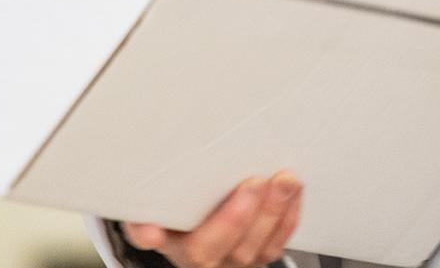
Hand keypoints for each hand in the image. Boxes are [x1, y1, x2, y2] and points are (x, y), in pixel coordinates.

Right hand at [122, 173, 301, 267]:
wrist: (210, 204)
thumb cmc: (186, 201)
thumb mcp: (160, 199)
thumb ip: (147, 210)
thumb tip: (148, 231)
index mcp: (170, 240)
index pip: (153, 239)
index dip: (152, 236)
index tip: (155, 231)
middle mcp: (199, 257)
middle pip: (209, 253)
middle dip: (234, 219)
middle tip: (252, 183)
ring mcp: (230, 259)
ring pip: (251, 251)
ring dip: (271, 213)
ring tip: (284, 181)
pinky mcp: (257, 253)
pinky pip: (274, 246)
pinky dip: (287, 218)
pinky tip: (292, 193)